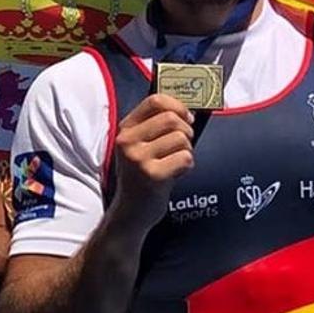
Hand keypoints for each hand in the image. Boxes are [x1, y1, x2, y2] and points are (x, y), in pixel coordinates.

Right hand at [110, 93, 194, 226]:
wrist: (130, 211)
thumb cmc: (142, 175)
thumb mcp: (139, 146)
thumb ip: (156, 126)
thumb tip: (188, 110)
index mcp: (125, 129)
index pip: (155, 101)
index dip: (177, 105)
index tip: (187, 116)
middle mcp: (128, 141)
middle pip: (171, 119)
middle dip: (186, 130)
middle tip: (183, 143)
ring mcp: (139, 159)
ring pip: (181, 138)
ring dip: (186, 150)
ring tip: (175, 161)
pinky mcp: (153, 175)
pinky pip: (185, 158)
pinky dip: (187, 165)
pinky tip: (176, 173)